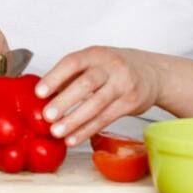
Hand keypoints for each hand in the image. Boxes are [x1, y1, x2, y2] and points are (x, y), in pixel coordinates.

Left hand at [34, 47, 162, 146]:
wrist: (152, 73)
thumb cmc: (115, 68)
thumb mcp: (95, 62)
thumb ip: (71, 75)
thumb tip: (43, 95)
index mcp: (95, 54)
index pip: (72, 62)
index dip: (55, 77)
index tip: (39, 92)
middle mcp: (110, 67)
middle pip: (86, 84)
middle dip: (65, 101)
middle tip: (47, 115)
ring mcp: (123, 84)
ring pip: (97, 104)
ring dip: (75, 120)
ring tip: (57, 131)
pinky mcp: (130, 103)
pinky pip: (106, 119)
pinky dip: (88, 130)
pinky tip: (74, 138)